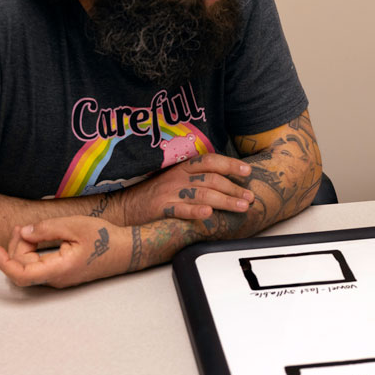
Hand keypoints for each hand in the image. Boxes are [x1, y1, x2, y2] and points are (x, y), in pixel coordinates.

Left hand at [0, 216, 129, 287]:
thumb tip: (23, 232)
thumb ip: (46, 229)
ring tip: (25, 230)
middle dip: (15, 248)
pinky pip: (40, 266)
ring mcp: (60, 278)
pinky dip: (33, 253)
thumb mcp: (75, 226)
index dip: (4, 263)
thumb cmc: (105, 238)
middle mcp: (57, 279)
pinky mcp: (63, 273)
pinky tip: (36, 238)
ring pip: (30, 268)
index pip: (21, 274)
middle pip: (23, 269)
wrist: (127, 250)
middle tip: (20, 227)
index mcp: (59, 269)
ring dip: (23, 250)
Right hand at [118, 153, 255, 224]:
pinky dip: (195, 210)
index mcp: (183, 167)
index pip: (210, 161)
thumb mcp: (175, 179)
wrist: (123, 207)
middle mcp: (178, 177)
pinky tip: (208, 213)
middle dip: (234, 188)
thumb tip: (227, 181)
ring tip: (241, 207)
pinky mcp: (160, 208)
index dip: (230, 164)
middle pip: (211, 179)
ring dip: (225, 200)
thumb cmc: (154, 194)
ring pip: (202, 193)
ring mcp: (169, 192)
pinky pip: (180, 209)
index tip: (248, 172)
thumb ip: (197, 177)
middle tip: (250, 197)